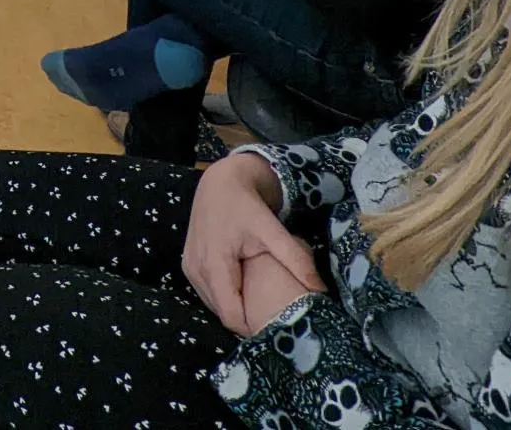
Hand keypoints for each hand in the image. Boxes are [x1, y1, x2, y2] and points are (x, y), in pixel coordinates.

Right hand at [183, 154, 322, 335]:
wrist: (220, 182)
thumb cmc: (245, 205)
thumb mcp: (273, 231)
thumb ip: (297, 260)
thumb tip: (321, 290)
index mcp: (214, 265)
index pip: (232, 317)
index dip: (255, 328)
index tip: (279, 327)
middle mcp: (196, 271)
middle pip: (223, 315)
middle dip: (248, 320)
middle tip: (274, 317)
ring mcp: (190, 270)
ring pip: (215, 307)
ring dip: (236, 310)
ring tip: (261, 305)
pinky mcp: (189, 266)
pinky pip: (208, 294)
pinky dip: (226, 298)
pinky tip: (244, 290)